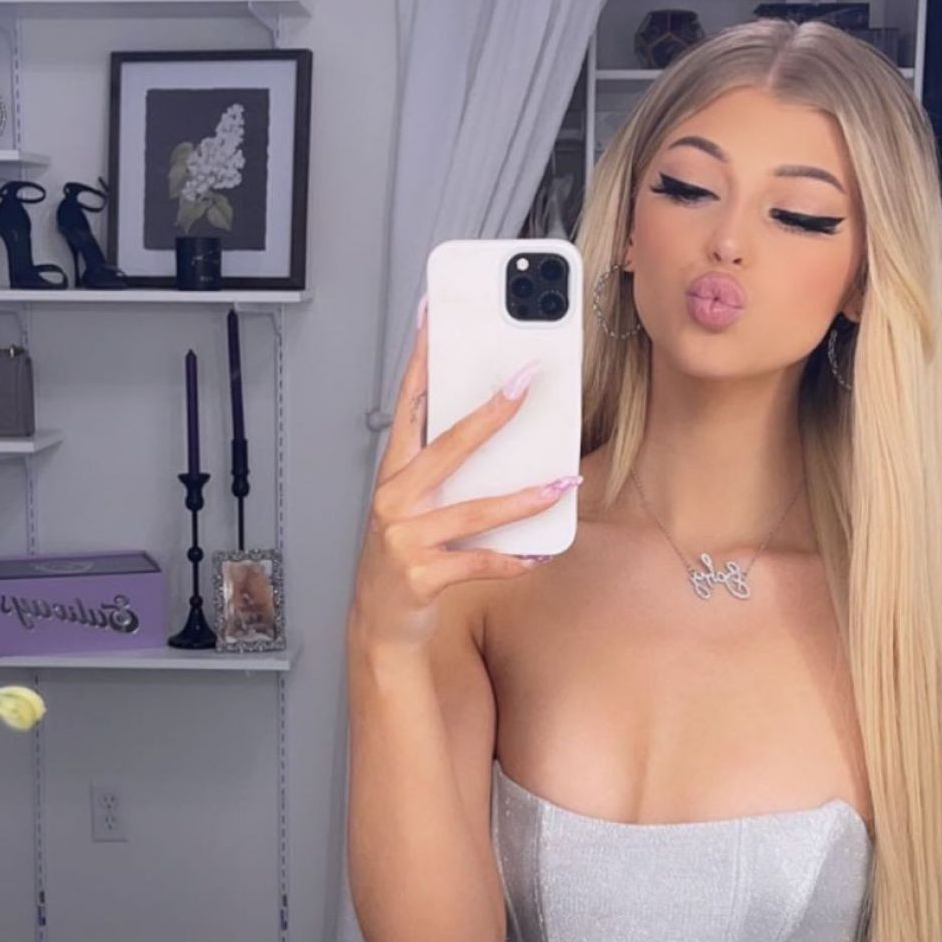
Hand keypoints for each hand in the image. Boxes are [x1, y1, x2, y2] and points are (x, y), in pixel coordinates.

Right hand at [347, 304, 577, 658]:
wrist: (379, 624)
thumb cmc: (404, 556)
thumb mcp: (416, 505)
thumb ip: (445, 469)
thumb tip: (498, 424)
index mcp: (394, 473)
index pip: (409, 404)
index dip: (423, 359)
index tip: (435, 316)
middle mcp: (394, 500)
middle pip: (448, 445)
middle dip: (491, 411)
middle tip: (526, 380)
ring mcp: (404, 539)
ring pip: (474, 509)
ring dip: (524, 496)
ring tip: (562, 480)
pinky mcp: (421, 577)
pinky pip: (479, 563)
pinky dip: (513, 560)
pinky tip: (539, 553)